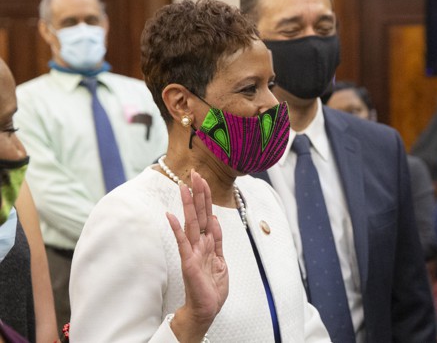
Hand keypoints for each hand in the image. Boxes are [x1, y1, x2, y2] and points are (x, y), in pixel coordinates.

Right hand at [165, 170, 227, 341]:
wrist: (207, 308)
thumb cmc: (211, 287)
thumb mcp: (221, 260)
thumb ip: (217, 240)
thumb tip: (214, 218)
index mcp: (208, 242)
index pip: (207, 214)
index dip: (206, 198)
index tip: (203, 180)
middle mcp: (198, 243)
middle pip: (199, 213)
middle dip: (198, 193)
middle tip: (194, 173)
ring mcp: (192, 251)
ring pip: (191, 223)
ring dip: (188, 204)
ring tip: (184, 186)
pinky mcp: (188, 261)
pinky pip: (182, 242)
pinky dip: (176, 229)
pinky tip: (170, 216)